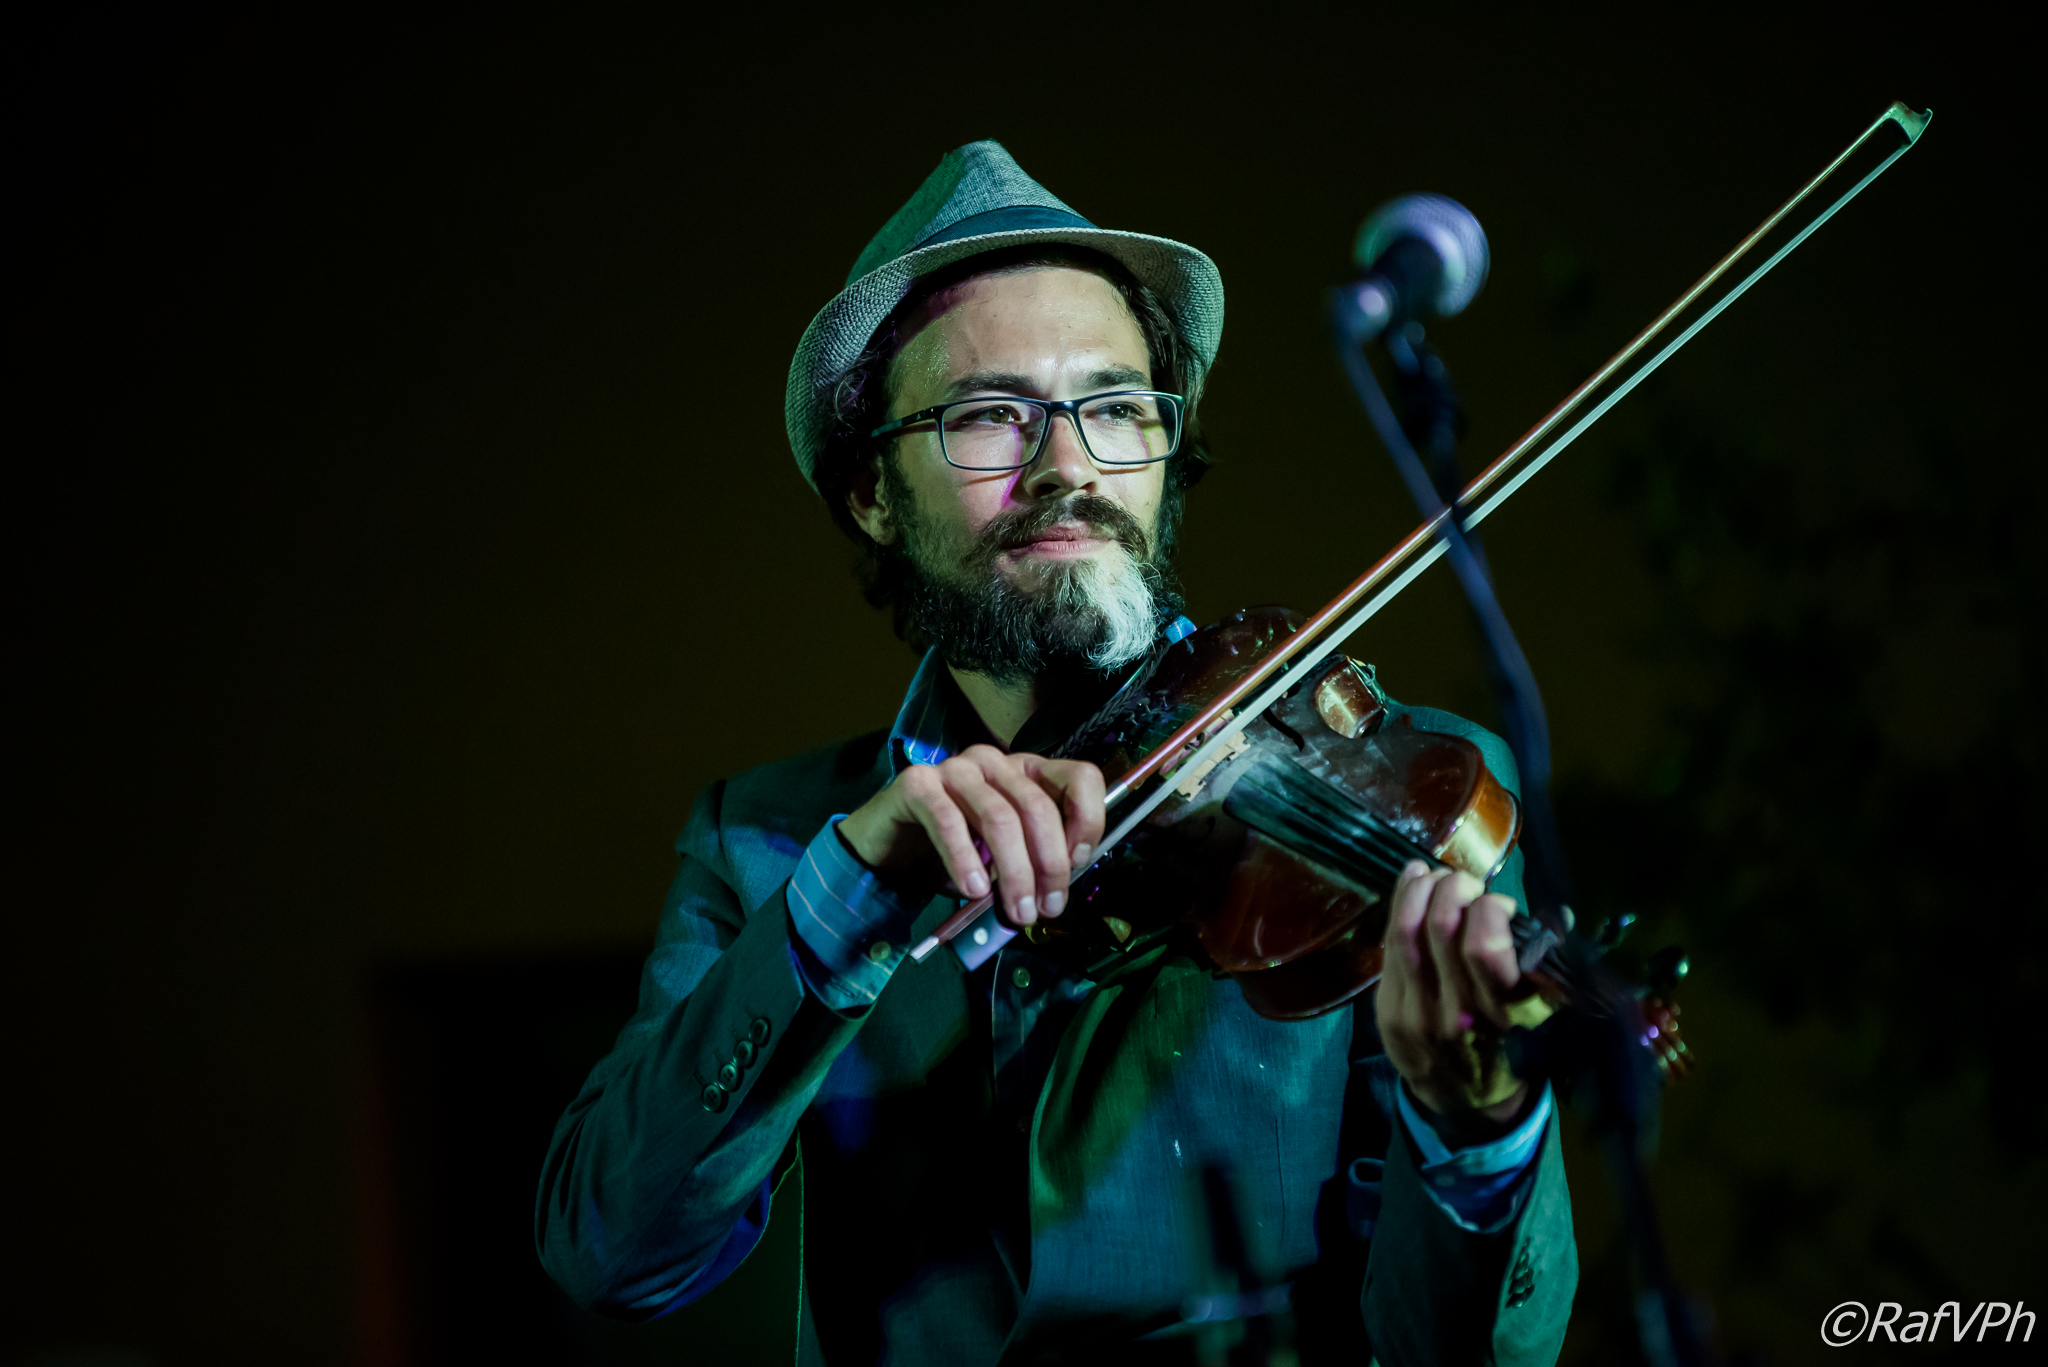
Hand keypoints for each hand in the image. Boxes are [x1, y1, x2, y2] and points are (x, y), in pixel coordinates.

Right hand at [836, 746, 1104, 926]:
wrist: (890, 847)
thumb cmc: (955, 851)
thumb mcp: (1004, 856)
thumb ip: (1033, 860)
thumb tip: (1057, 891)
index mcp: (1027, 770)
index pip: (1080, 777)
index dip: (1088, 821)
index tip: (1077, 866)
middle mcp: (995, 761)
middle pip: (1038, 807)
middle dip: (1048, 865)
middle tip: (1045, 909)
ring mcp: (956, 767)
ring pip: (999, 817)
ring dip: (1014, 872)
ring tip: (1015, 911)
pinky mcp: (918, 783)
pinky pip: (948, 821)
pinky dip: (965, 860)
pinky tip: (973, 888)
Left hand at [1375, 861, 1529, 1140]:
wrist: (1463, 1102)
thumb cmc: (1509, 1049)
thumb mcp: (1540, 1019)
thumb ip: (1545, 971)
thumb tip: (1558, 916)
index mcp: (1502, 1015)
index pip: (1484, 947)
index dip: (1489, 910)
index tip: (1498, 904)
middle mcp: (1456, 1013)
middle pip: (1441, 927)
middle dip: (1454, 888)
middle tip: (1465, 884)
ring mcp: (1415, 1012)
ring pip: (1408, 931)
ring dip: (1422, 889)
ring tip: (1435, 876)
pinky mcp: (1387, 1010)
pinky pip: (1389, 946)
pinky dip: (1400, 905)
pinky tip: (1412, 883)